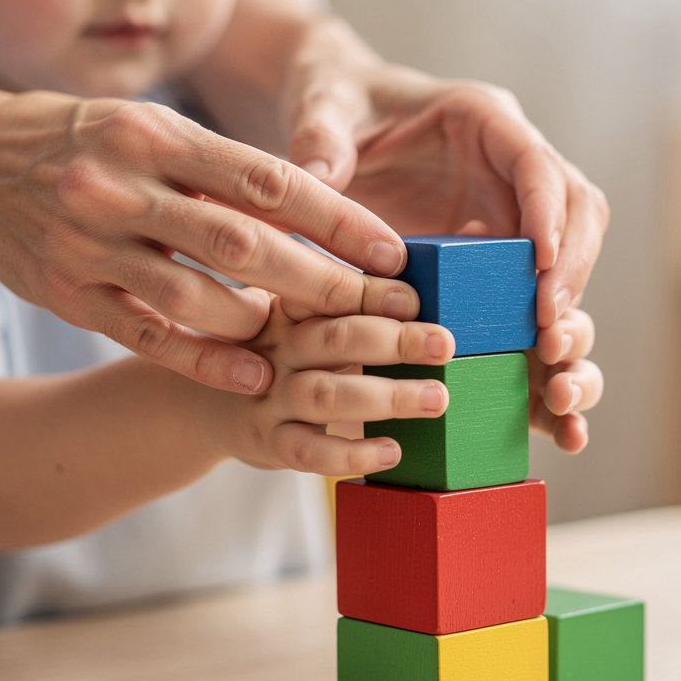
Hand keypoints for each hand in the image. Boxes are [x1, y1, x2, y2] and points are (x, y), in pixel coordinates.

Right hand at [0, 77, 417, 394]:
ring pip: (194, 295)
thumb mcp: (159, 134)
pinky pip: (149, 338)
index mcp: (159, 136)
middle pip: (241, 241)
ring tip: (296, 335)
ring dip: (259, 322)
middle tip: (379, 307)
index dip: (337, 220)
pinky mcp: (74, 294)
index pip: (267, 180)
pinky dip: (206, 361)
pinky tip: (251, 377)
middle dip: (319, 281)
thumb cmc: (95, 145)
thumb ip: (228, 173)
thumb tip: (321, 214)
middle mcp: (124, 186)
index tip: (391, 252)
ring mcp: (94, 244)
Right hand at [197, 296, 456, 475]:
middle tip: (443, 344)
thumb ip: (388, 279)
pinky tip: (392, 451)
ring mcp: (270, 395)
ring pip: (327, 395)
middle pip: (335, 337)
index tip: (416, 297)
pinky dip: (352, 453)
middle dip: (393, 339)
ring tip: (436, 398)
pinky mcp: (268, 441)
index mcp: (292, 303)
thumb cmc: (286, 348)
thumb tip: (476, 227)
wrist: (203, 403)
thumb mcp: (316, 307)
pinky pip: (309, 451)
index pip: (332, 291)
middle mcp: (279, 344)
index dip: (374, 293)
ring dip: (386, 397)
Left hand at [274, 21, 608, 448]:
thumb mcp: (322, 108)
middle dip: (572, 280)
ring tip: (558, 382)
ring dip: (572, 326)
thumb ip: (321, 135)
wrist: (340, 123)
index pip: (538, 166)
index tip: (542, 268)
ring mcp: (513, 222)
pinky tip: (556, 413)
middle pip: (578, 221)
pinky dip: (552, 358)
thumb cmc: (339, 103)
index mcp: (486, 122)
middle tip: (549, 334)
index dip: (550, 215)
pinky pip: (539, 310)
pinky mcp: (501, 266)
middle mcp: (514, 174)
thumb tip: (315, 173)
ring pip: (571, 271)